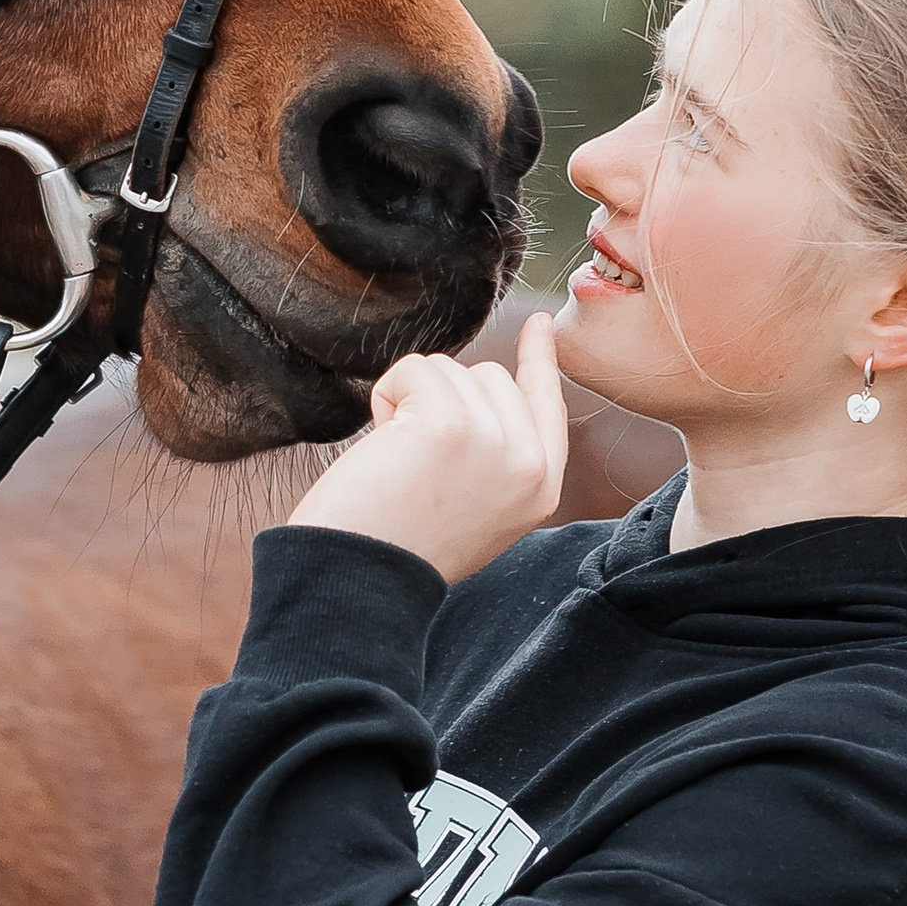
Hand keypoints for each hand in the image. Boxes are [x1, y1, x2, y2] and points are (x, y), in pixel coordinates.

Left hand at [287, 313, 569, 580]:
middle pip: (490, 378)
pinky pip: (416, 369)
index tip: (541, 324)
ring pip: (451, 370)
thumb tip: (484, 390)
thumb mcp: (476, 507)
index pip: (548, 405)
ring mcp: (496, 442)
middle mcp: (529, 466)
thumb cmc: (396, 546)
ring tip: (398, 462)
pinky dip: (387, 396)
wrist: (358, 582)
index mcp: (541, 490)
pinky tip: (383, 446)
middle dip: (443, 401)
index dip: (539, 361)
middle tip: (415, 463)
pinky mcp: (451, 424)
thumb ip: (496, 455)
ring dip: (410, 402)